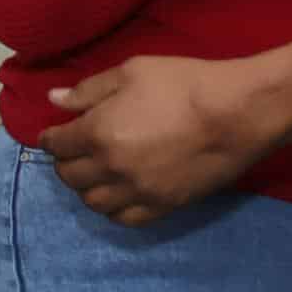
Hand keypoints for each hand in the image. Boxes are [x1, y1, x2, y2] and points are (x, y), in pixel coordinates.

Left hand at [45, 53, 286, 224]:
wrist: (240, 112)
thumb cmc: (185, 84)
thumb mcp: (131, 72)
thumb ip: (88, 90)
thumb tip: (54, 100)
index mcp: (97, 133)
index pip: (56, 145)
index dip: (50, 139)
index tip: (55, 135)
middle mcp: (112, 168)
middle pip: (69, 176)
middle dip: (66, 163)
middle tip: (75, 152)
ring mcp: (139, 191)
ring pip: (93, 202)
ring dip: (87, 188)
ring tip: (97, 174)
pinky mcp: (165, 205)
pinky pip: (126, 219)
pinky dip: (115, 209)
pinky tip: (119, 195)